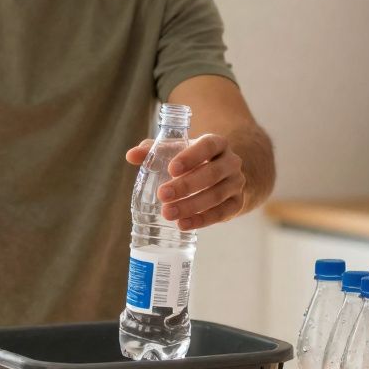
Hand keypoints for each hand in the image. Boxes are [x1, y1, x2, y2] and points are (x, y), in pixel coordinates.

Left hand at [125, 133, 245, 229]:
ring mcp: (236, 183)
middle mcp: (231, 162)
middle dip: (186, 186)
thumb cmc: (193, 161)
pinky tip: (183, 224)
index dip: (191, 157)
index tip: (172, 169)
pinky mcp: (237, 204)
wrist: (224, 177)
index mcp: (217, 144)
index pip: (208, 146)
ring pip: (216, 195)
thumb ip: (154, 151)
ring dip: (191, 206)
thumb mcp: (176, 152)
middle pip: (212, 173)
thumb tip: (131, 155)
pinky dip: (202, 220)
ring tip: (168, 213)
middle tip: (162, 195)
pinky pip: (221, 213)